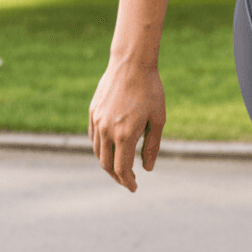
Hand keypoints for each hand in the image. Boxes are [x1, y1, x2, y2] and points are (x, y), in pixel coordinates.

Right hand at [88, 57, 165, 192]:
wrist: (131, 63)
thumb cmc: (150, 90)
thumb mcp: (158, 120)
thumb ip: (152, 146)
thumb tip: (147, 168)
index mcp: (125, 135)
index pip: (122, 169)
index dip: (127, 182)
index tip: (134, 188)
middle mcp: (107, 131)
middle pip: (106, 165)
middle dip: (117, 177)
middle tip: (127, 181)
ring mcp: (97, 121)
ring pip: (97, 152)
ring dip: (107, 164)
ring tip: (119, 167)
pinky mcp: (93, 112)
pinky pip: (93, 137)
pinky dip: (100, 149)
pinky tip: (110, 149)